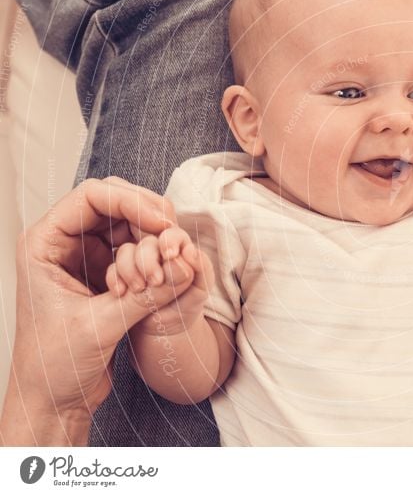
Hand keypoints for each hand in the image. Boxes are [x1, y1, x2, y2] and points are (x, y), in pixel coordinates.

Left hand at [1, 177, 196, 444]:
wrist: (53, 399)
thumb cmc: (55, 363)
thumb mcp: (101, 326)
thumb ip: (144, 295)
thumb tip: (184, 268)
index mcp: (45, 243)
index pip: (91, 197)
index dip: (130, 202)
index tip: (162, 223)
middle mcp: (64, 242)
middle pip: (112, 201)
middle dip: (146, 212)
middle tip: (173, 231)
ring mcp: (86, 255)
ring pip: (128, 222)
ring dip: (153, 234)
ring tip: (170, 257)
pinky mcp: (104, 272)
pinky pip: (136, 246)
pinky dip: (154, 252)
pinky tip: (165, 269)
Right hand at [106, 227, 211, 337]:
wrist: (168, 328)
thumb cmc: (188, 304)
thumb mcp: (201, 289)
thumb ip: (201, 269)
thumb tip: (190, 251)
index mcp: (180, 249)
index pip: (173, 234)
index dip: (170, 240)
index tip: (169, 255)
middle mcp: (157, 252)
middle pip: (147, 242)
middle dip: (148, 260)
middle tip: (155, 281)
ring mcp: (137, 263)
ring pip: (126, 251)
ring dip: (129, 269)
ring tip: (138, 289)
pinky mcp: (121, 276)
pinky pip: (112, 269)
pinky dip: (114, 279)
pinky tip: (120, 293)